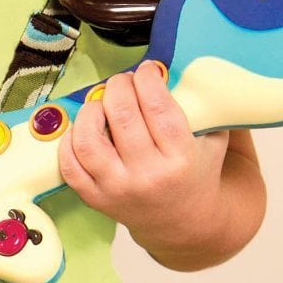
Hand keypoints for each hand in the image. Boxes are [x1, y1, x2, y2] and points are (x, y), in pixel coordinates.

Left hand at [58, 61, 230, 260]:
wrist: (184, 222)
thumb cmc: (195, 171)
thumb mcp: (213, 137)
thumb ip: (202, 104)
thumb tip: (181, 60)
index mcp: (181, 159)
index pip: (157, 107)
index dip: (147, 79)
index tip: (147, 70)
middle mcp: (148, 176)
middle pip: (122, 116)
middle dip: (118, 87)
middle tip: (123, 82)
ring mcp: (118, 190)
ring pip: (88, 141)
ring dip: (91, 111)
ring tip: (101, 104)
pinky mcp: (96, 199)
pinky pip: (69, 166)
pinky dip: (70, 141)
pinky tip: (83, 129)